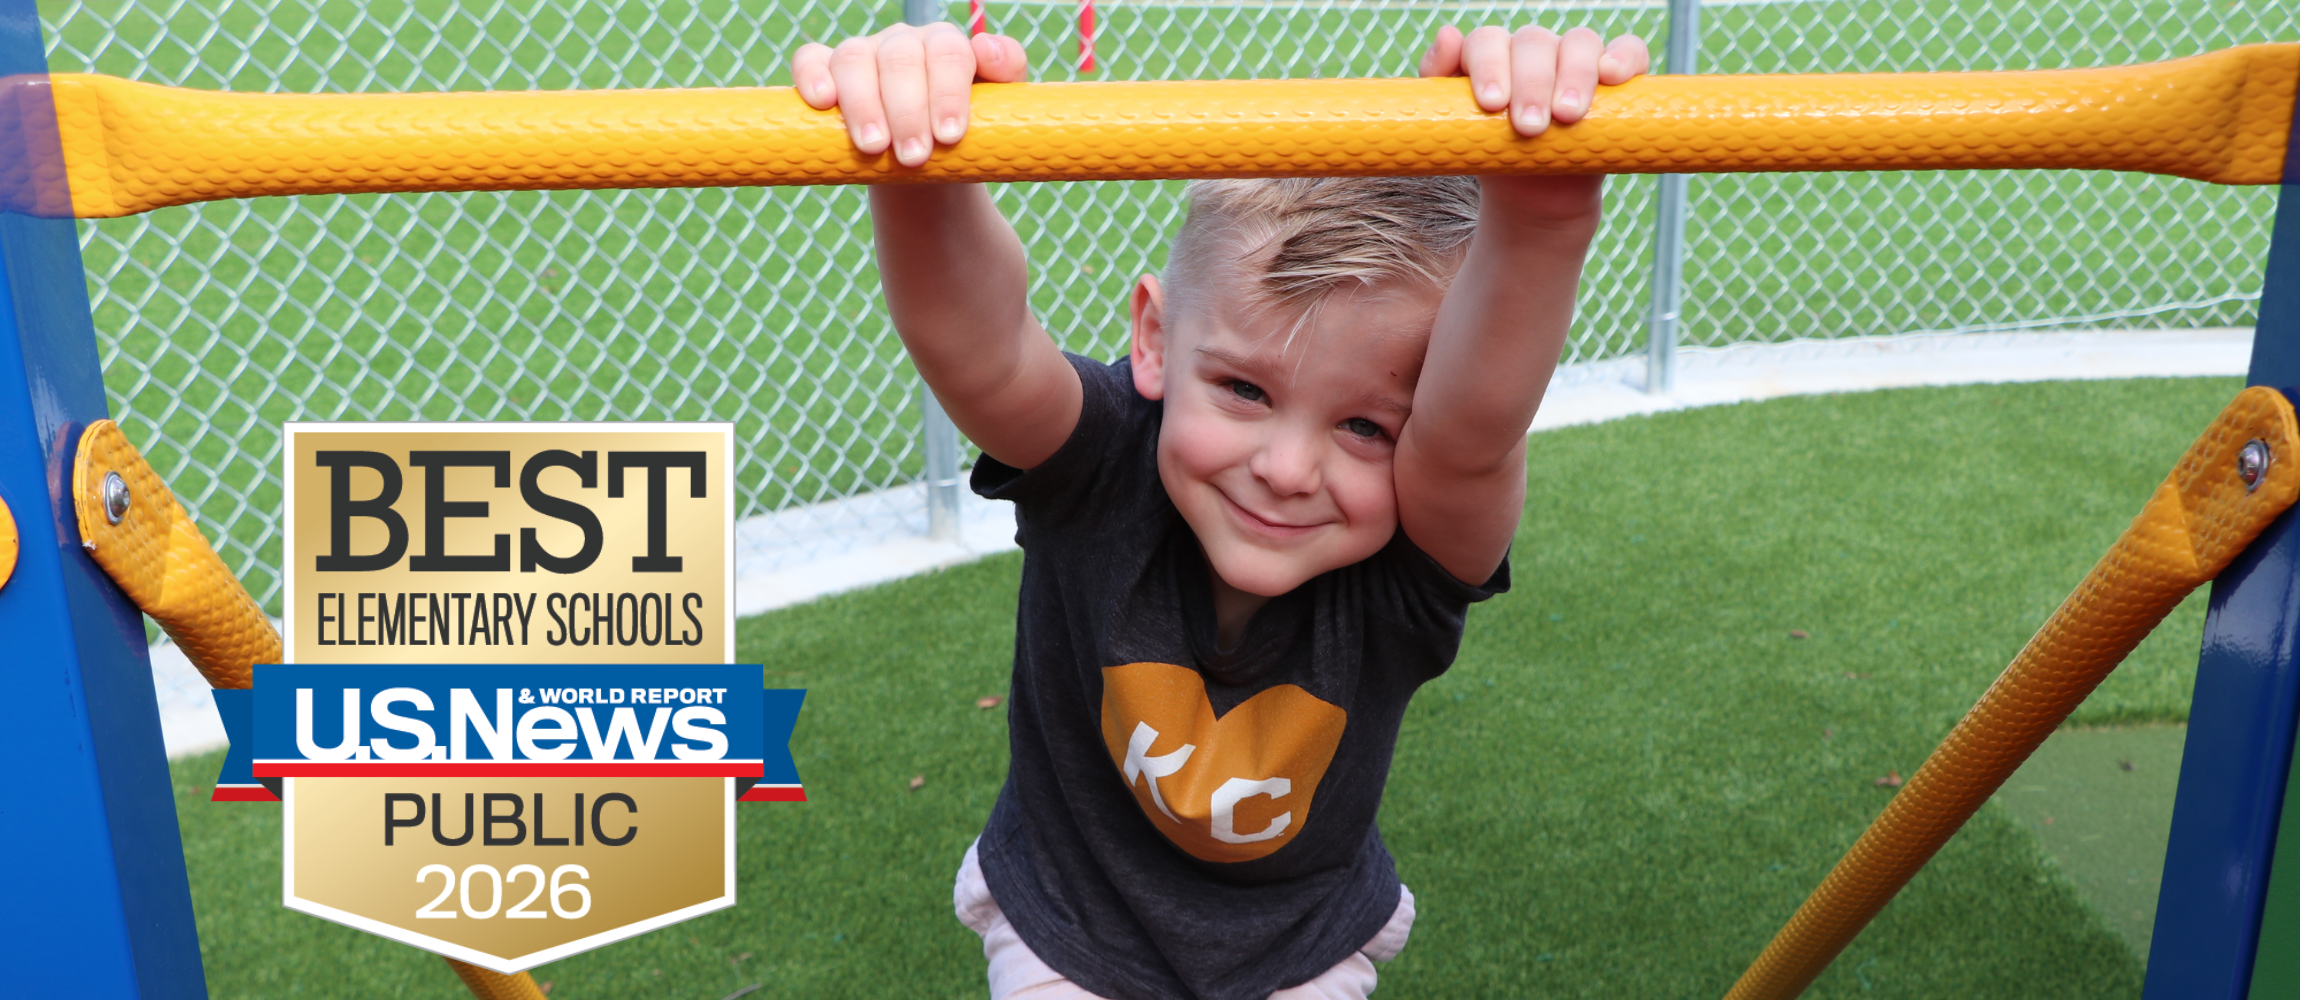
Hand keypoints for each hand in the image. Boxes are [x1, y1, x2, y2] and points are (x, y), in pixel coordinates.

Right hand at [792, 24, 1029, 167]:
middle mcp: (902, 43)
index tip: (950, 137)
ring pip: (855, 59)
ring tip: (874, 148)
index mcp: (945, 46)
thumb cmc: (965, 137)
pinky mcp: (825, 71)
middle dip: (908, 110)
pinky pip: (810, 60)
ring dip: (863, 104)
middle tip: (915, 157)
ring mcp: (862, 55)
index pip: (948, 53)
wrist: (926, 168)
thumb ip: (1006, 72)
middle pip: (900, 59)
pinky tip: (823, 102)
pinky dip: (812, 76)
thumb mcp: (997, 111)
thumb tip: (986, 48)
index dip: (948, 93)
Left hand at [1419, 25, 1648, 136]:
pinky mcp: (1615, 79)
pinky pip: (1629, 51)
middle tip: (1528, 127)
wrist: (1530, 195)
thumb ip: (1438, 85)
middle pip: (1533, 43)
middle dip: (1531, 84)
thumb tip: (1448, 35)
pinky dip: (1624, 57)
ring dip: (1574, 75)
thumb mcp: (1454, 128)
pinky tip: (1613, 75)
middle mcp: (1533, 50)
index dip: (1489, 67)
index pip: (1487, 42)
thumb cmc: (1489, 154)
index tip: (1491, 105)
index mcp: (1491, 54)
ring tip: (1567, 116)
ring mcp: (1576, 60)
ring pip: (1579, 43)